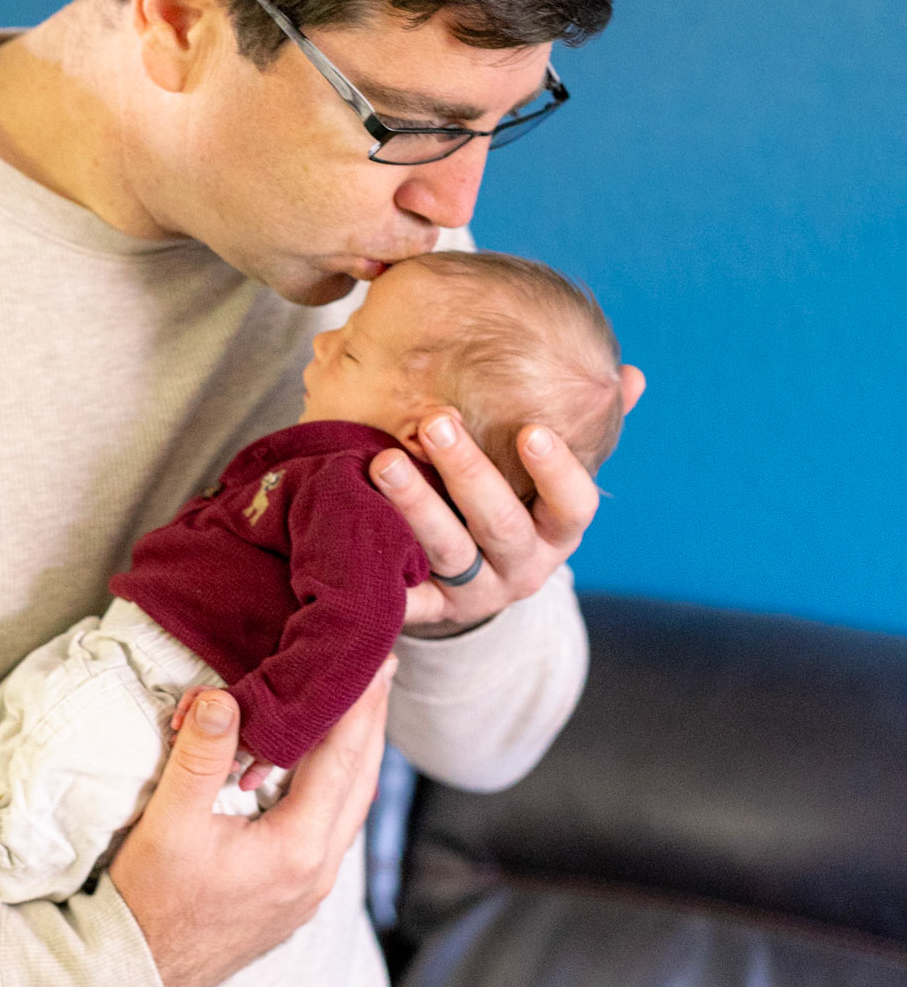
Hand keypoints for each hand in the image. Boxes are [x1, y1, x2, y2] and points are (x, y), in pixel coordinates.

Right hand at [110, 660, 394, 986]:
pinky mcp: (296, 892)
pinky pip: (332, 824)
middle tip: (381, 667)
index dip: (360, 703)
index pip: (343, 758)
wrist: (135, 976)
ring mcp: (311, 887)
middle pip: (361, 779)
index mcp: (297, 849)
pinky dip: (336, 782)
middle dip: (371, 720)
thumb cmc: (148, 902)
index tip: (375, 659)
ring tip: (360, 704)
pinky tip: (321, 762)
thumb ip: (201, 757)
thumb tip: (224, 696)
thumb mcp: (168, 823)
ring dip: (356, 751)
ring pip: (350, 804)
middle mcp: (318, 871)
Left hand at [371, 365, 645, 631]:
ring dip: (415, 505)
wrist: (470, 591)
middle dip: (468, 473)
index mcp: (557, 533)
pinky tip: (354, 532)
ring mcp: (475, 593)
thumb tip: (632, 375)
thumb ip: (589, 430)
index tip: (532, 430)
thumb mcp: (551, 480)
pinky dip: (381, 571)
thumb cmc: (514, 509)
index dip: (557, 473)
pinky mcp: (428, 610)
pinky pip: (404, 594)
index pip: (573, 507)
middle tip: (436, 421)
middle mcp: (522, 568)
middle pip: (500, 524)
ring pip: (446, 551)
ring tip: (382, 460)